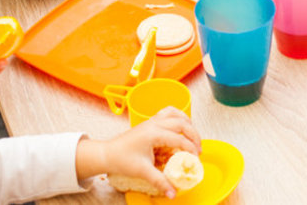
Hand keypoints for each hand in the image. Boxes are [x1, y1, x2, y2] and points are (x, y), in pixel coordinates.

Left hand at [83, 107, 202, 197]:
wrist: (107, 154)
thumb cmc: (121, 159)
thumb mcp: (143, 171)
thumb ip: (160, 181)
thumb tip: (173, 193)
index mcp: (153, 133)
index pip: (179, 139)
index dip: (191, 149)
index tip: (196, 159)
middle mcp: (154, 124)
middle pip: (182, 123)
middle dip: (194, 136)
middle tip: (199, 150)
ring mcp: (152, 121)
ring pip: (176, 114)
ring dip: (188, 124)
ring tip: (193, 137)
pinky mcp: (150, 122)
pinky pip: (168, 112)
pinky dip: (178, 117)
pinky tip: (182, 126)